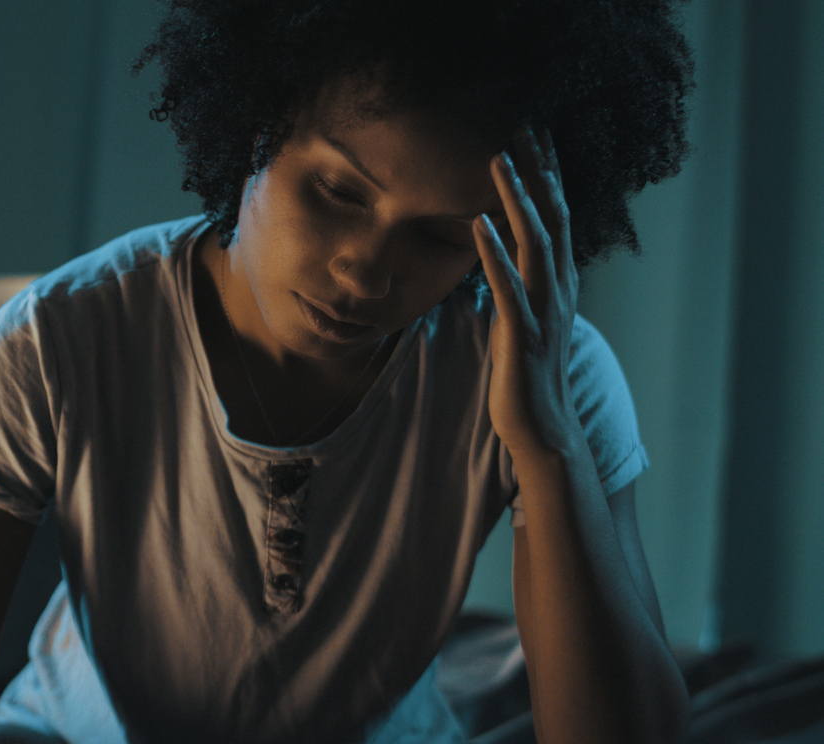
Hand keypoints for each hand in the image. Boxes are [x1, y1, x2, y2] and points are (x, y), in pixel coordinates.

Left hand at [473, 127, 580, 456]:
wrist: (545, 427)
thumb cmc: (528, 372)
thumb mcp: (526, 316)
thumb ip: (520, 281)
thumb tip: (502, 250)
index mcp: (558, 281)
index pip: (557, 215)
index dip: (548, 174)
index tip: (536, 133)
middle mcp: (558, 287)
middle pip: (552, 216)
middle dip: (537, 171)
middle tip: (521, 126)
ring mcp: (543, 310)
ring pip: (534, 243)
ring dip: (516, 199)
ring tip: (498, 160)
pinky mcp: (522, 334)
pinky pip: (508, 286)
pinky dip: (494, 252)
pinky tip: (477, 224)